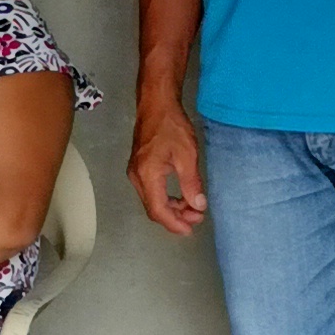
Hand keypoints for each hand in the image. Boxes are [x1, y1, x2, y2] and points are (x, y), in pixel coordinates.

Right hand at [129, 105, 208, 236]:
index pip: (158, 210)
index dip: (174, 224)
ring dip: (172, 209)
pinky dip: (166, 199)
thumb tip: (198, 206)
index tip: (190, 230)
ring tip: (193, 209)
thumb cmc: (171, 126)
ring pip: (152, 201)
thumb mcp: (187, 155)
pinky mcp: (139, 168)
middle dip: (175, 218)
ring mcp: (136, 173)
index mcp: (147, 175)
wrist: (156, 104)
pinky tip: (180, 198)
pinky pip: (151, 192)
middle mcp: (137, 177)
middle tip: (197, 218)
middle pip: (153, 209)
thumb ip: (191, 183)